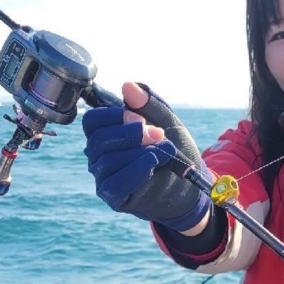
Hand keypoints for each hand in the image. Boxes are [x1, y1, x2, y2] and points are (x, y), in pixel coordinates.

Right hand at [82, 83, 209, 230]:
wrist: (191, 186)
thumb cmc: (175, 152)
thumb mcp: (168, 122)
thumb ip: (149, 104)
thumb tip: (128, 86)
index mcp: (106, 134)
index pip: (92, 122)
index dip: (114, 117)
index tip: (141, 118)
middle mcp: (99, 156)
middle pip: (99, 141)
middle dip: (132, 135)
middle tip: (158, 135)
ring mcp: (104, 178)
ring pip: (108, 161)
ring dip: (141, 153)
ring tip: (165, 152)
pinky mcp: (114, 197)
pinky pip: (115, 184)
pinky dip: (136, 171)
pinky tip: (153, 165)